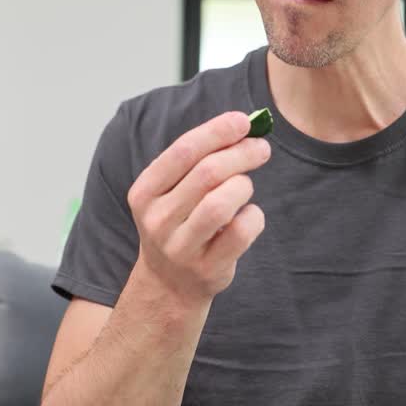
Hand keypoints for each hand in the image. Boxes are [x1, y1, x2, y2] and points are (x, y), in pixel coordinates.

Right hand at [127, 111, 270, 302]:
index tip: (244, 121)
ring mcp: (180, 248)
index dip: (217, 132)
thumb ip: (199, 160)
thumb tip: (243, 126)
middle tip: (261, 148)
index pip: (183, 151)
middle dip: (241, 153)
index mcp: (145, 192)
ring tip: (246, 187)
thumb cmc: (180, 222)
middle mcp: (157, 220)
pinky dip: (254, 216)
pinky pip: (242, 232)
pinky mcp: (207, 269)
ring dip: (244, 186)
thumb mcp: (173, 191)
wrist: (168, 284)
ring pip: (222, 203)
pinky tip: (248, 216)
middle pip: (208, 173)